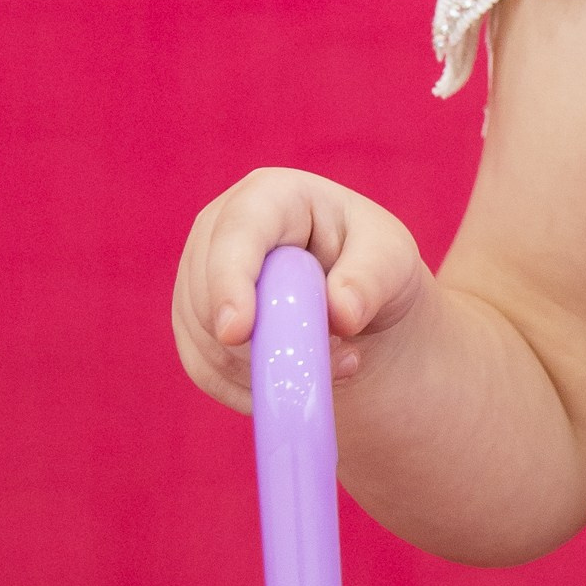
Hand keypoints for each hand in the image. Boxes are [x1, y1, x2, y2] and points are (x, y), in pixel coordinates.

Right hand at [172, 166, 427, 414]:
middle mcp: (220, 229)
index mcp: (271, 196)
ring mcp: (198, 276)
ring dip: (268, 368)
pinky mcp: (193, 323)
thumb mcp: (393, 260)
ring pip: (204, 338)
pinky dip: (249, 388)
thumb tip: (340, 312)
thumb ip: (370, 280)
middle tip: (340, 360)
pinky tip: (297, 381)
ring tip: (336, 362)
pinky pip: (205, 369)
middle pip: (207, 292)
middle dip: (265, 341)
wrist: (359, 303)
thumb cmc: (375, 265)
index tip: (237, 332)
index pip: (238, 233)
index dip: (230, 281)